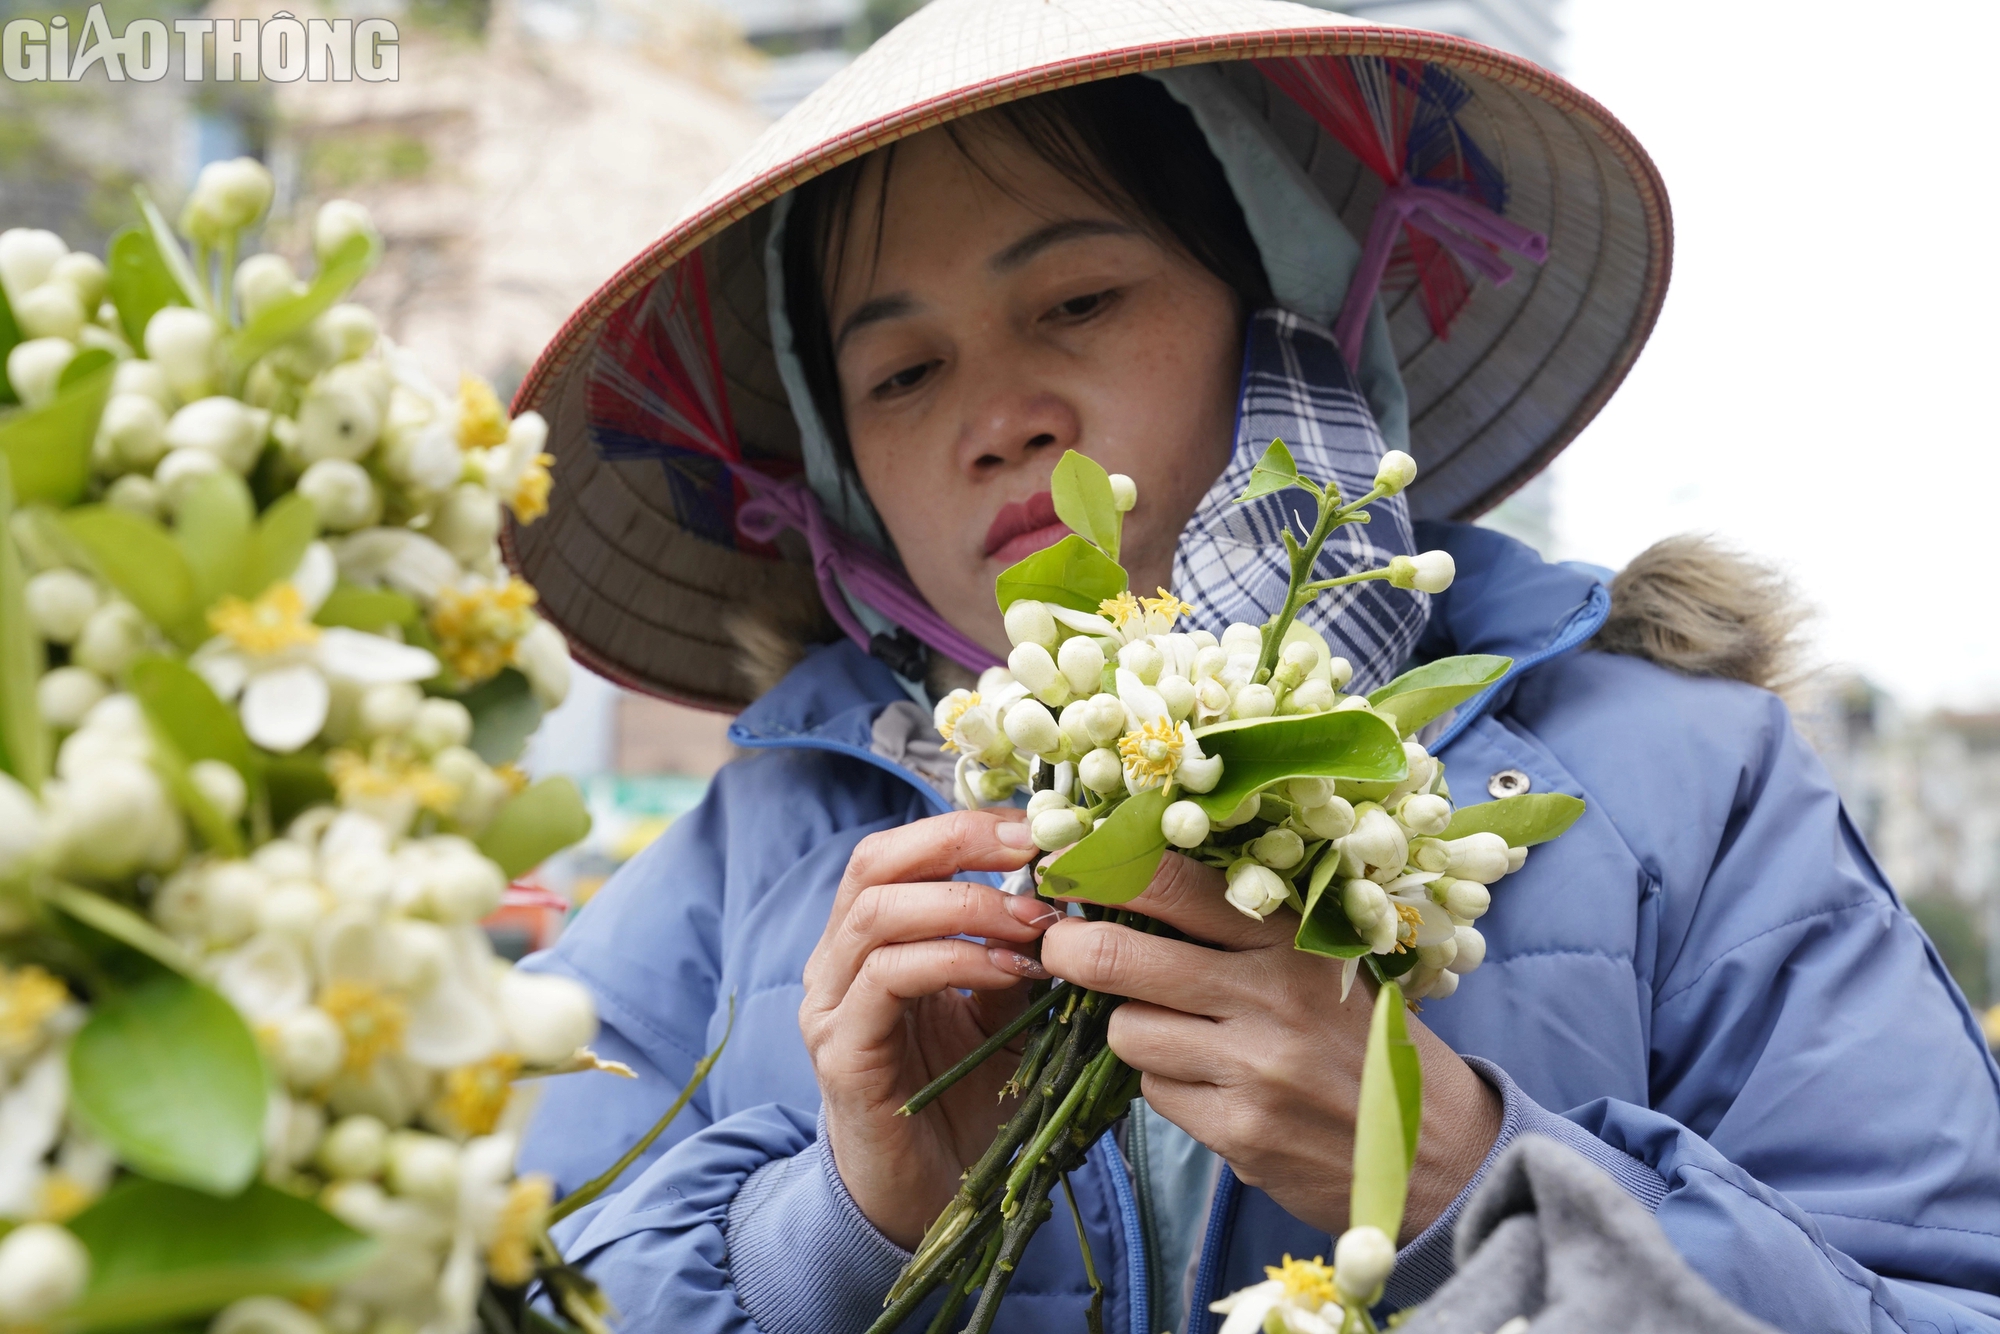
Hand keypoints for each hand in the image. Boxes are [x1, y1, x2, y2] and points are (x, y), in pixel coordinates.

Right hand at [800, 810, 1062, 1247]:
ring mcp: (831, 1006)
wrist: (927, 1201)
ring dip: (969, 905)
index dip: (967, 825)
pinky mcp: (840, 1052)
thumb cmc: (965, 1102)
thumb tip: (1078, 892)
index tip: (1040, 826)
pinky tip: (1014, 972)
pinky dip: (957, 960)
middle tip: (1036, 852)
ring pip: (878, 913)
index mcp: (870, 941)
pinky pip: (889, 978)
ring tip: (1038, 923)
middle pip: (875, 863)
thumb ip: (1020, 952)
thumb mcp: (1003, 1012)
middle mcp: (836, 963)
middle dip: (960, 844)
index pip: (901, 851)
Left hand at [1038, 854, 1501, 1241]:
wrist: (1435, 1150)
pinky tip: (1208, 1084)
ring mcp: (1251, 1067)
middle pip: (1117, 957)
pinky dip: (1164, 1085)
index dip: (1101, 869)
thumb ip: (1239, 928)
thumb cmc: (1362, 1038)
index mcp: (1289, 936)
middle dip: (1069, 948)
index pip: (1171, 883)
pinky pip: (1154, 1092)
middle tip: (1058, 945)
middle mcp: (1268, 994)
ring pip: (1125, 1030)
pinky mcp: (1238, 1131)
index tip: (1063, 865)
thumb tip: (1129, 887)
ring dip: (1128, 1028)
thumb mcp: (1323, 961)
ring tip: (1169, 1029)